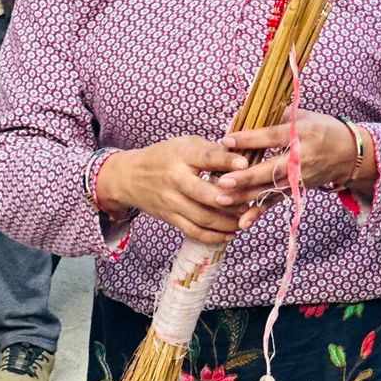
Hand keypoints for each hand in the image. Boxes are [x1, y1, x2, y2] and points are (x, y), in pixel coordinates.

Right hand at [95, 136, 251, 245]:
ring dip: (229, 221)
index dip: (227, 161)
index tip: (246, 165)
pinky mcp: (170, 218)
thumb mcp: (186, 145)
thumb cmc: (165, 157)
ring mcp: (171, 201)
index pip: (206, 157)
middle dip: (232, 201)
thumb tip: (245, 156)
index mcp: (181, 155)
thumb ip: (213, 151)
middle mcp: (175, 179)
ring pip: (203, 217)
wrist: (129, 177)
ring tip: (246, 218)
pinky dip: (214, 236)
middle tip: (252, 201)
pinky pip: (194, 231)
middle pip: (206, 194)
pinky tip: (230, 233)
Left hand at [218, 111, 378, 228]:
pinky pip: (275, 202)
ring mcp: (299, 178)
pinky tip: (242, 222)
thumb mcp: (305, 115)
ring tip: (221, 199)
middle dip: (245, 177)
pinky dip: (258, 212)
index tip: (226, 140)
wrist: (350, 154)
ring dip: (245, 196)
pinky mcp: (296, 190)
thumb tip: (243, 112)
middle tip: (223, 180)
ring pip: (269, 189)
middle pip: (270, 169)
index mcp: (302, 134)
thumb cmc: (324, 129)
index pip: (272, 137)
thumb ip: (276, 114)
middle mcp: (301, 159)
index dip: (249, 139)